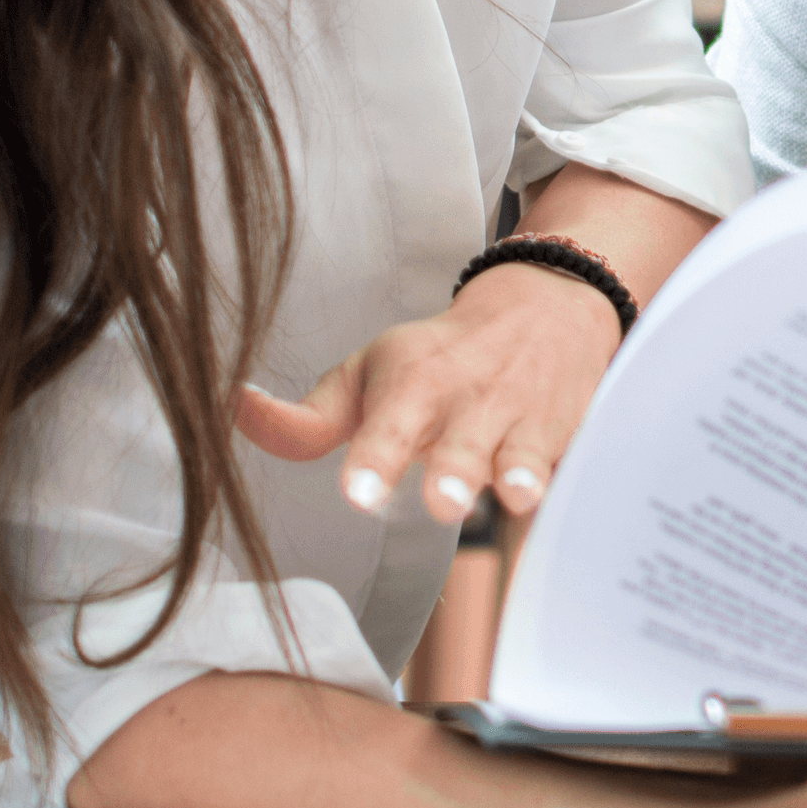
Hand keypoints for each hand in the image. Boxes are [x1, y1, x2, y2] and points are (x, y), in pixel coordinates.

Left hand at [233, 260, 625, 520]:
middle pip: (461, 444)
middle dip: (455, 471)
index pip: (390, 426)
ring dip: (519, 473)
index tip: (361, 492)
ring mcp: (524, 419)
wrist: (547, 305)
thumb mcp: (369, 375)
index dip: (375, 460)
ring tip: (515, 493)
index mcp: (414, 385)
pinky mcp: (570, 432)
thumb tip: (231, 414)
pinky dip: (573, 482)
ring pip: (524, 452)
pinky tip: (572, 501)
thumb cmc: (440, 359)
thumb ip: (306, 418)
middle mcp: (470, 402)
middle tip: (442, 500)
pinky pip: (575, 462)